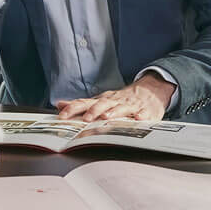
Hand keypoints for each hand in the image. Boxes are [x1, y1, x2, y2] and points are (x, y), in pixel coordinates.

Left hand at [55, 73, 174, 121]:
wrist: (150, 91)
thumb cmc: (122, 99)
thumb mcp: (101, 100)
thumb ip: (81, 105)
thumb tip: (60, 105)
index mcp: (103, 100)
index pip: (85, 103)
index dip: (73, 109)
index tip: (62, 116)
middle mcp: (115, 101)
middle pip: (102, 104)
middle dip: (93, 111)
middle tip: (85, 118)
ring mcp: (130, 105)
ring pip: (121, 108)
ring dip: (114, 112)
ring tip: (107, 117)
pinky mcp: (145, 110)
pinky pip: (143, 113)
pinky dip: (140, 116)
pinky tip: (138, 118)